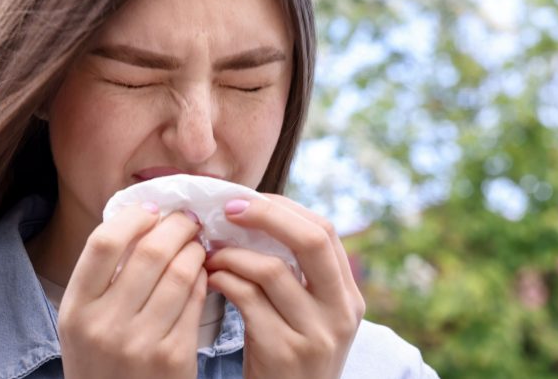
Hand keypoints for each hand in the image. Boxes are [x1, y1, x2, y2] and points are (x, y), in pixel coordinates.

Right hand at [58, 204, 207, 378]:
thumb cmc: (100, 363)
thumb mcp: (82, 322)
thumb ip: (101, 278)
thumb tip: (141, 222)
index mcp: (76, 309)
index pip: (103, 243)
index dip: (132, 217)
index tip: (150, 211)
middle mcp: (105, 325)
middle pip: (150, 252)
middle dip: (176, 226)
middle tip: (186, 219)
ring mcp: (141, 343)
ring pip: (181, 273)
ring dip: (195, 250)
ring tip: (196, 245)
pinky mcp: (174, 358)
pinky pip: (196, 302)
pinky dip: (204, 279)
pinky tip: (202, 274)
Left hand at [204, 194, 365, 378]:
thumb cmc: (287, 357)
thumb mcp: (308, 317)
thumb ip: (296, 275)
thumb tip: (253, 215)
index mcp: (349, 297)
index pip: (324, 231)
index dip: (284, 208)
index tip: (249, 200)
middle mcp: (341, 313)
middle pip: (309, 240)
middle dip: (264, 215)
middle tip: (226, 210)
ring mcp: (315, 334)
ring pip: (270, 268)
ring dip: (230, 254)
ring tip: (209, 253)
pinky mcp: (283, 352)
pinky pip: (246, 298)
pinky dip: (222, 281)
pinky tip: (209, 280)